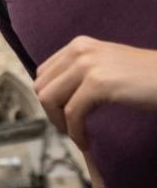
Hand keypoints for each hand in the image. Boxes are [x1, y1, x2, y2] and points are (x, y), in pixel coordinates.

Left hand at [34, 36, 156, 150]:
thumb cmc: (149, 79)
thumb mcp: (109, 67)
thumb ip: (84, 72)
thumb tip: (56, 93)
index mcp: (79, 45)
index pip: (43, 74)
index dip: (49, 99)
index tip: (63, 118)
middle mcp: (79, 50)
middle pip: (42, 86)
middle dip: (51, 113)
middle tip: (69, 130)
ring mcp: (88, 65)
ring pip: (50, 99)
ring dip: (60, 123)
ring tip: (78, 137)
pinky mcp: (99, 83)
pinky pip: (71, 113)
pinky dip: (75, 132)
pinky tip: (86, 142)